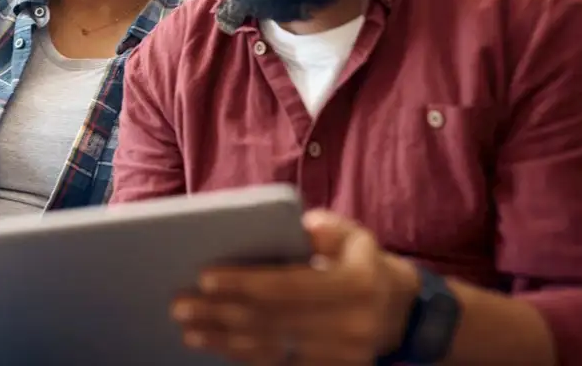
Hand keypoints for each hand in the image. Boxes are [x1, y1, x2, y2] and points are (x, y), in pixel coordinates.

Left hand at [171, 210, 419, 364]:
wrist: (400, 312)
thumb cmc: (362, 262)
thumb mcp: (354, 235)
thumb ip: (326, 229)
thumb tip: (298, 227)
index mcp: (356, 284)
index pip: (289, 285)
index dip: (245, 282)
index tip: (204, 276)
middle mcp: (352, 325)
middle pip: (272, 321)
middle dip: (221, 313)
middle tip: (180, 305)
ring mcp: (342, 356)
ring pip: (271, 349)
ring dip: (224, 339)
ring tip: (190, 328)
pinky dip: (243, 355)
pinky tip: (217, 344)